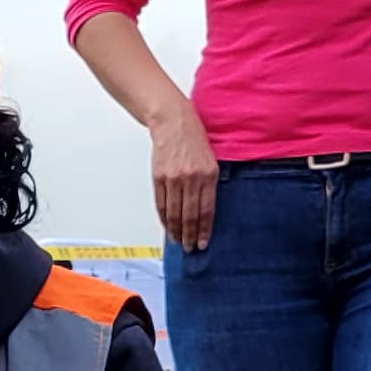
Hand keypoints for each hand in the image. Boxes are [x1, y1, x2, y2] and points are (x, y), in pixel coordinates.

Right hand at [149, 100, 218, 254]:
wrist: (173, 122)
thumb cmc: (193, 140)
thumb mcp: (210, 160)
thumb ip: (209, 184)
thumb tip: (205, 211)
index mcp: (208, 175)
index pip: (206, 210)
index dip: (204, 230)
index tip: (203, 243)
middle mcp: (191, 178)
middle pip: (190, 215)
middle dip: (190, 235)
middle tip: (190, 248)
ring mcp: (174, 179)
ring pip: (175, 213)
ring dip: (177, 231)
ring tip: (180, 242)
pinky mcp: (159, 178)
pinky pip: (162, 205)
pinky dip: (165, 219)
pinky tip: (169, 228)